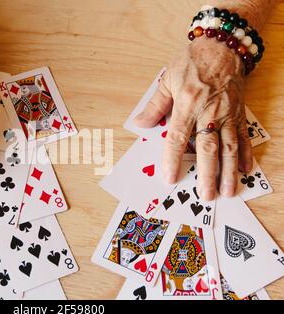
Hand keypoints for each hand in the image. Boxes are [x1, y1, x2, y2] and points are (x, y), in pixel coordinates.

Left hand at [134, 38, 252, 200]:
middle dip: (207, 173)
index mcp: (186, 105)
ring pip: (229, 146)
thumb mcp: (166, 81)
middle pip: (207, 147)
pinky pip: (243, 136)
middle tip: (205, 194)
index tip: (170, 177)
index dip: (173, 158)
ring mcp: (226, 113)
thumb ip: (155, 105)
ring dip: (229, 171)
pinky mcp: (239, 112)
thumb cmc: (191, 63)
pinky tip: (245, 170)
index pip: (178, 137)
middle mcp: (208, 112)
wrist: (221, 46)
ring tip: (228, 190)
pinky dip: (246, 153)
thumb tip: (140, 123)